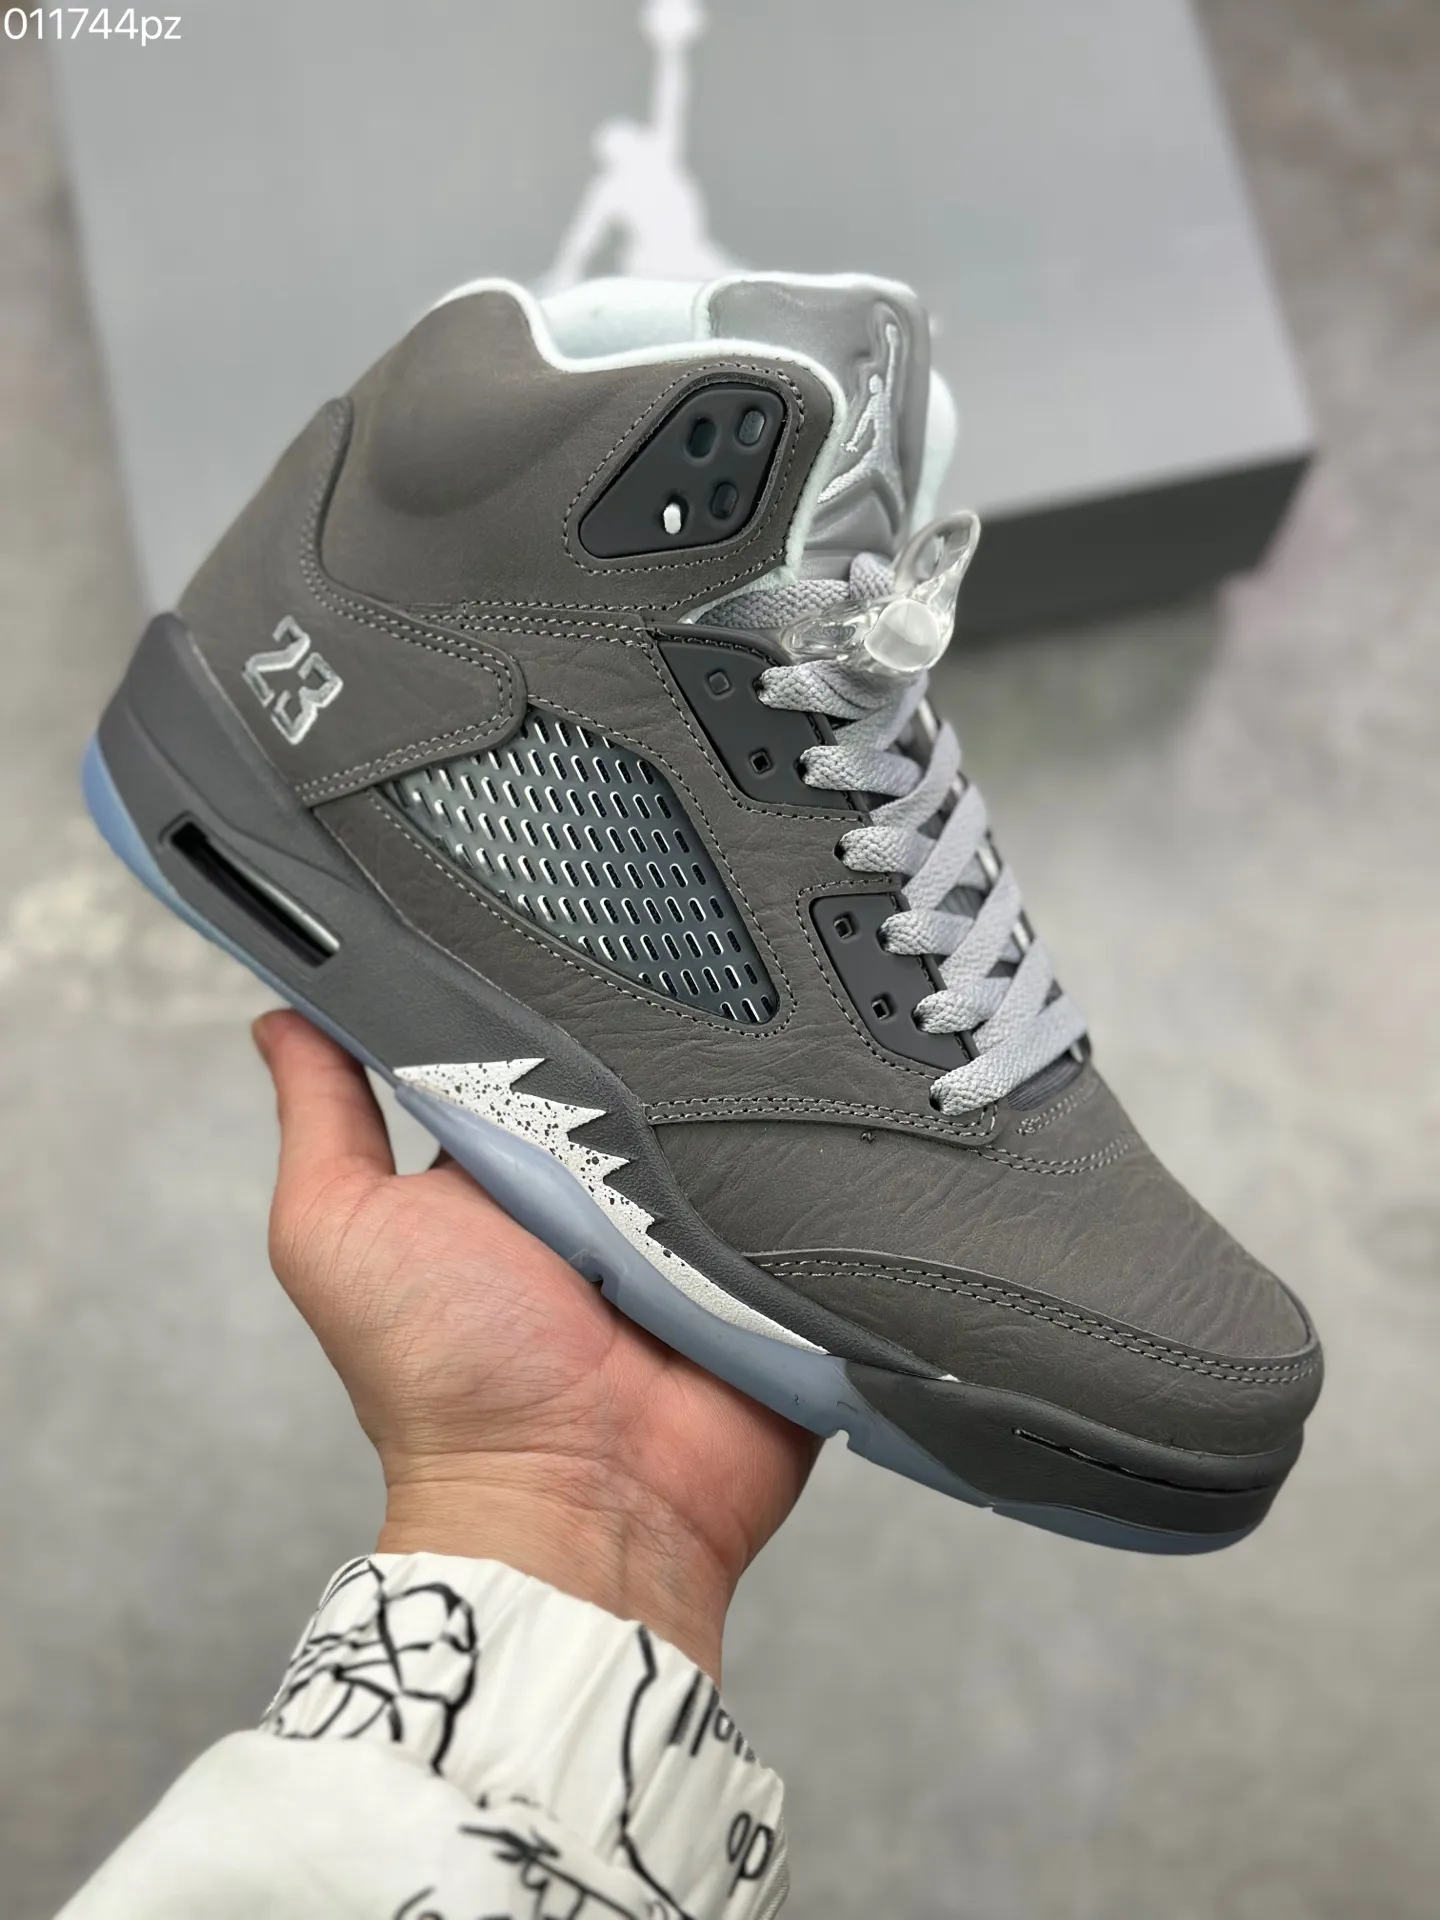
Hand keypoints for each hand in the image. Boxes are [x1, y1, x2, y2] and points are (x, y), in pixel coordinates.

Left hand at [253, 1010, 818, 1676]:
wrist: (583, 1510)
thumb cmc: (445, 1388)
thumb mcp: (339, 1231)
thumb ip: (321, 1120)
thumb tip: (284, 1017)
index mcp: (499, 1163)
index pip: (520, 1040)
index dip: (529, 993)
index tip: (544, 935)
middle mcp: (593, 1184)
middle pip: (630, 1063)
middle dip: (639, 1035)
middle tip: (644, 1018)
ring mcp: (685, 1221)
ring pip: (720, 1109)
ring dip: (722, 1096)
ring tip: (718, 1088)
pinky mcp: (766, 1258)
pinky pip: (797, 1181)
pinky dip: (793, 1161)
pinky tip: (794, 1128)